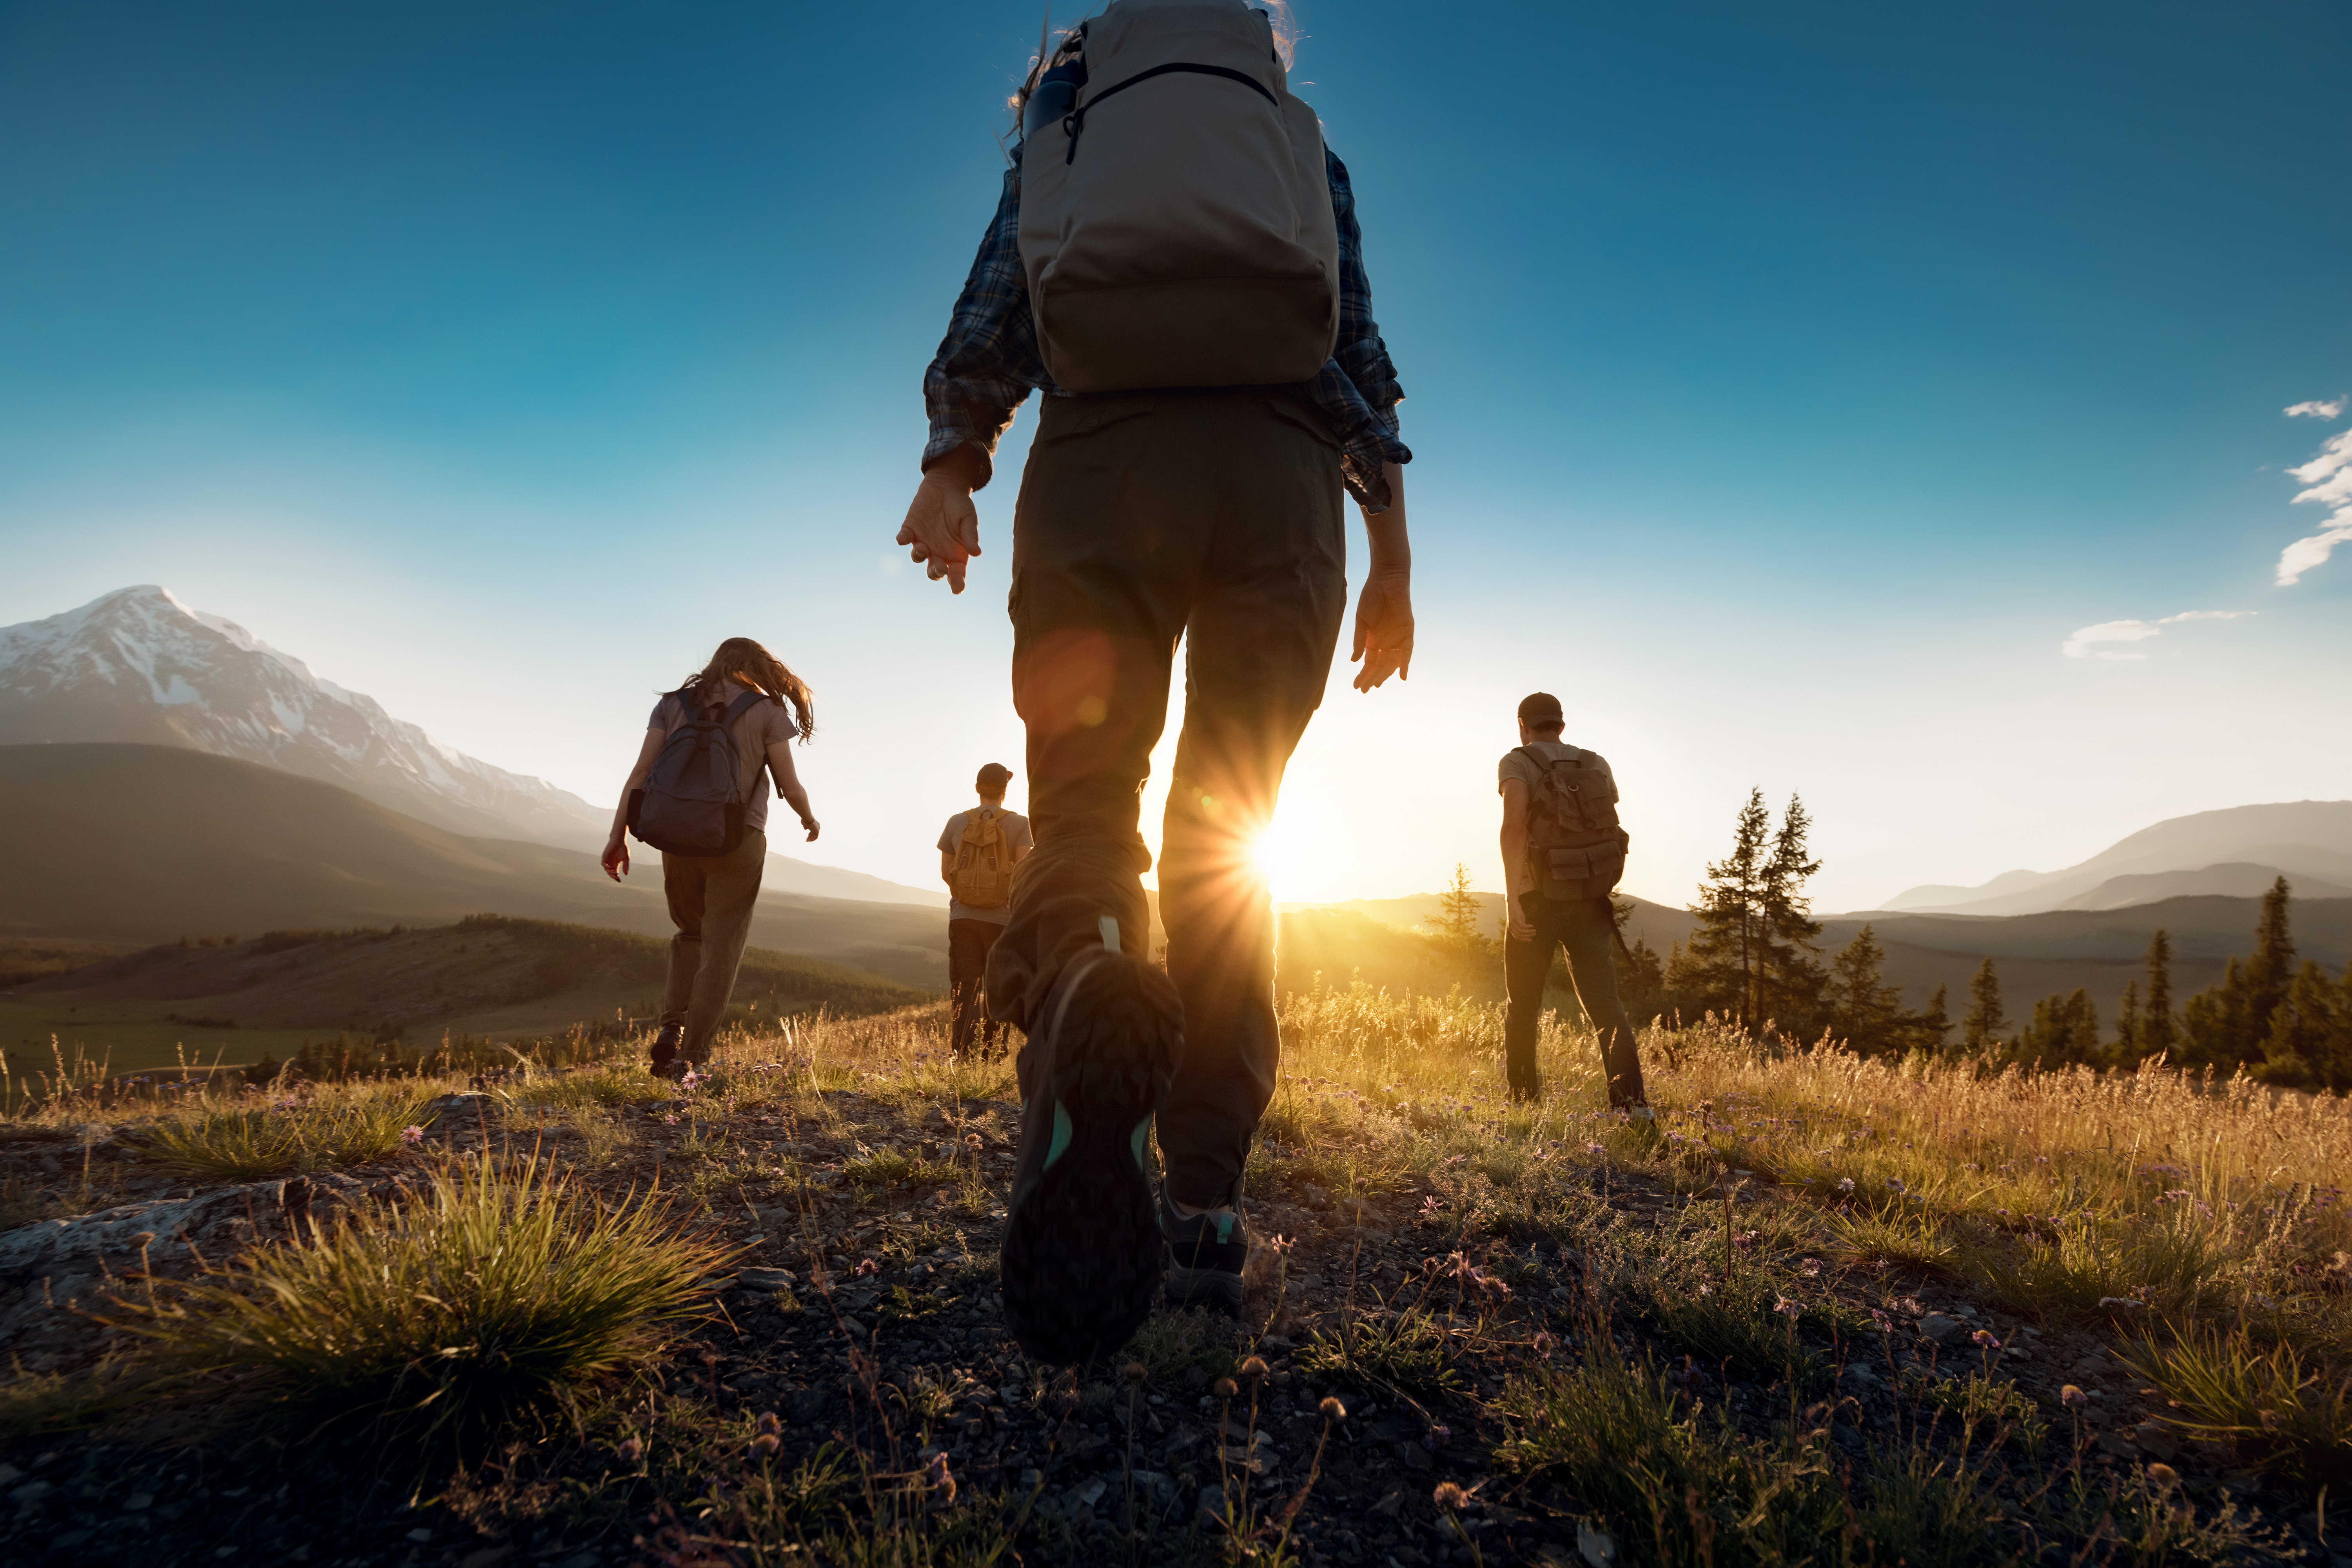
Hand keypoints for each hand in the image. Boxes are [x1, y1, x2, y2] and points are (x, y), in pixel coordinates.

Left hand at [601, 833, 630, 881]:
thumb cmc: (623, 849)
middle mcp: (610, 863)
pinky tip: (610, 867)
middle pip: (610, 873)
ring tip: (615, 873)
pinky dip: (606, 867)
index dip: (616, 878)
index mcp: (616, 865)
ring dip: (610, 872)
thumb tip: (625, 874)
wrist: (619, 841)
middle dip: (613, 876)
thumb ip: (626, 866)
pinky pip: (603, 864)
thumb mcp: (626, 859)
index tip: (619, 881)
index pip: (615, 873)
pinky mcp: (604, 857)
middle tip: (617, 877)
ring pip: (606, 869)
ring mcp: (607, 860)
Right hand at [800, 817, 820, 842]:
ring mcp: (818, 829)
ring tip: (806, 840)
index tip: (807, 836)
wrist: (807, 818)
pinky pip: (815, 837)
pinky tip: (808, 840)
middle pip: (815, 833)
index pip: (814, 830)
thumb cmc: (805, 820)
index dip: (810, 834)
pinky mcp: (817, 831)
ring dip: (811, 839)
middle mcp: (818, 826)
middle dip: (810, 837)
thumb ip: (805, 826)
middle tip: (806, 839)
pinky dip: (812, 839)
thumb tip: (805, 829)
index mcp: (815, 824)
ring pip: (815, 836)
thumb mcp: (805, 823)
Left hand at [895, 465, 981, 593]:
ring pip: (917, 557)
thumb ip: (971, 535)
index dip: (957, 583)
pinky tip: (903, 538)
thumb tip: (976, 553)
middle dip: (935, 572)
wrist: (945, 487)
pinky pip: (904, 538)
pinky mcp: (910, 529)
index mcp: (955, 555)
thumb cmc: (961, 506)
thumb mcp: (969, 519)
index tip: (957, 589)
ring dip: (918, 555)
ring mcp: (922, 542)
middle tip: (939, 568)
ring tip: (921, 549)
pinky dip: (902, 539)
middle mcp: (938, 553)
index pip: (956, 574)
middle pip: (934, 571)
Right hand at [1350, 566, 1413, 691]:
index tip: (1356, 686)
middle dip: (1372, 677)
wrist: (1386, 580)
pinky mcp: (1407, 632)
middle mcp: (1386, 641)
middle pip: (1380, 665)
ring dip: (1385, 674)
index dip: (1363, 674)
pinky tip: (1401, 676)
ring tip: (1376, 684)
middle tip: (1365, 690)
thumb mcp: (1361, 621)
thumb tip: (1355, 661)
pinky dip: (1405, 663)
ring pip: (1392, 662)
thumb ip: (1359, 641)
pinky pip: (1407, 651)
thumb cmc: (1371, 597)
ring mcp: (1397, 638)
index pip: (1369, 662)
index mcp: (1373, 640)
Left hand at [1508, 911, 1535, 943]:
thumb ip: (1522, 927)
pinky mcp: (1515, 919)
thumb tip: (1527, 933)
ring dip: (1529, 932)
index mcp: (1511, 929)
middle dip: (1528, 936)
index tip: (1531, 940)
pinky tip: (1532, 925)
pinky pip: (1522, 926)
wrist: (1512, 903)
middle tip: (1534, 933)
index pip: (1517, 938)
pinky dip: (1528, 927)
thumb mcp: (1519, 921)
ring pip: (1521, 931)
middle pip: (1519, 935)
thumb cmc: (1517, 912)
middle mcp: (1511, 927)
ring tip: (1534, 930)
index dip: (1524, 939)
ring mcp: (1512, 923)